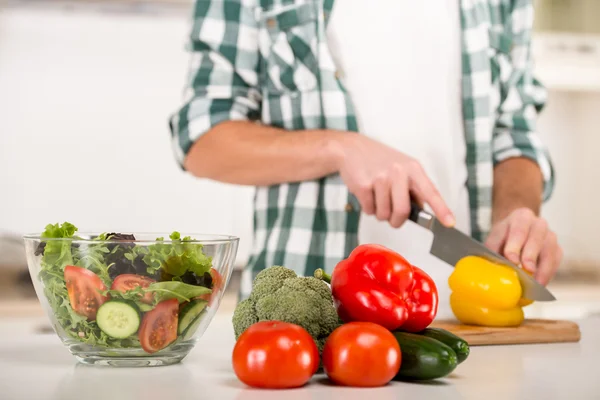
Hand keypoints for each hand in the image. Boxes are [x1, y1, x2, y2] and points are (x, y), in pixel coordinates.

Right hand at [335, 134, 454, 227]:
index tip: (450, 223)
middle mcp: (398, 172)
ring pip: (383, 214)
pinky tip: (367, 194)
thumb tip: (423, 210)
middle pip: (402, 211)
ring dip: (380, 213)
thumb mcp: (403, 167)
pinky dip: (368, 208)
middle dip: (397, 221)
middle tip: (393, 218)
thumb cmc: (380, 160)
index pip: (430, 192)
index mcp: (413, 168)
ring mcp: (380, 178)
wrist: (352, 148)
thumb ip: (414, 188)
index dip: (441, 209)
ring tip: (377, 197)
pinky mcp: (363, 185)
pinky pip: (369, 210)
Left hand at [485, 208, 562, 284]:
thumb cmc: (505, 235)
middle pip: (537, 239)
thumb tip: (491, 266)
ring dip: (543, 268)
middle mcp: (539, 224)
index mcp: (521, 217)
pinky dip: (548, 274)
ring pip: (550, 251)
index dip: (515, 246)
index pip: (519, 231)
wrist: (517, 229)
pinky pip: (556, 262)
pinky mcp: (557, 250)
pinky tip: (540, 284)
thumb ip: (492, 248)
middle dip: (531, 256)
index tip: (512, 260)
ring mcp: (550, 237)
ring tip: (535, 283)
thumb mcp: (496, 237)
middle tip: (527, 270)